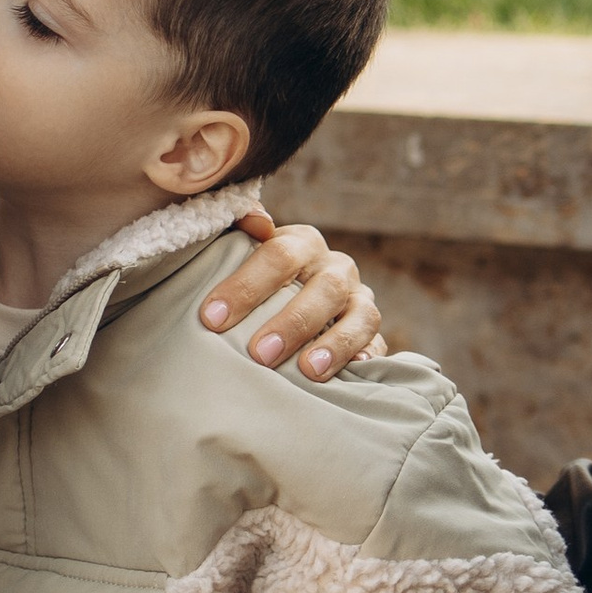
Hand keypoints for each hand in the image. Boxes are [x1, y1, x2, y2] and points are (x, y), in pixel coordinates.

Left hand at [201, 214, 386, 382]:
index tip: (212, 318)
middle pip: (324, 288)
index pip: (279, 255)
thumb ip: (239, 232)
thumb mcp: (241, 252)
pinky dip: (369, 356)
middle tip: (259, 353)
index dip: (246, 286)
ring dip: (335, 344)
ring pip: (361, 315)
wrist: (293, 296)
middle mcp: (335, 268)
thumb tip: (256, 221)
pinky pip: (378, 342)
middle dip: (292, 322)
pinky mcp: (371, 332)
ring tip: (308, 371)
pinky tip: (353, 371)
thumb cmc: (257, 282)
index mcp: (302, 243)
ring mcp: (359, 298)